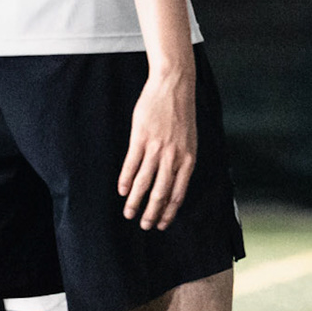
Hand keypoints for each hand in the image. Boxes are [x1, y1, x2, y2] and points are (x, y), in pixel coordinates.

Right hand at [120, 64, 195, 230]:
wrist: (174, 85)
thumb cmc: (182, 112)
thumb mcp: (190, 140)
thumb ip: (182, 161)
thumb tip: (174, 181)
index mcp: (188, 160)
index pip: (178, 194)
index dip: (169, 212)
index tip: (161, 224)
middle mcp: (173, 158)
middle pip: (161, 193)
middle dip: (151, 212)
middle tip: (143, 225)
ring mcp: (156, 148)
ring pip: (144, 182)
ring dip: (135, 201)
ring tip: (129, 213)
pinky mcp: (141, 138)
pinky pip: (131, 165)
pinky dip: (125, 180)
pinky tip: (121, 190)